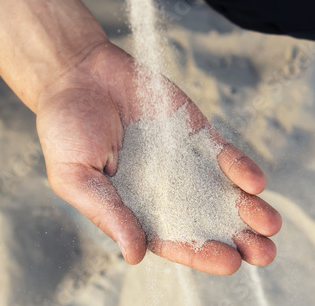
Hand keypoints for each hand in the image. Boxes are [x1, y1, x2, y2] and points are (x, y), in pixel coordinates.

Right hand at [36, 41, 280, 274]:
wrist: (78, 74)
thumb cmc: (66, 127)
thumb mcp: (76, 176)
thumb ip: (107, 213)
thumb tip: (135, 254)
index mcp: (133, 205)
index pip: (172, 237)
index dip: (200, 252)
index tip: (228, 261)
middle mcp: (162, 187)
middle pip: (205, 219)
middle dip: (236, 237)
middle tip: (262, 252)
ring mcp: (180, 159)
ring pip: (221, 190)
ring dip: (247, 208)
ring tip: (269, 222)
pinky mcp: (192, 131)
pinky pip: (221, 153)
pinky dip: (239, 167)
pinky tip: (254, 182)